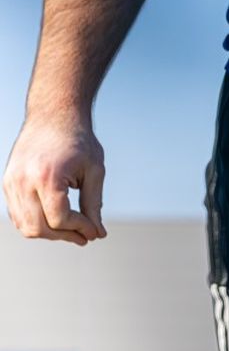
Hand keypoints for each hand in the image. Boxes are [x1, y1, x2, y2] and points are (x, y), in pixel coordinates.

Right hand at [3, 113, 106, 245]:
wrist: (54, 115)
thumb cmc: (78, 140)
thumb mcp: (94, 170)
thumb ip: (94, 203)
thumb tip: (97, 233)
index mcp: (47, 177)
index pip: (60, 219)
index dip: (80, 229)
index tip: (95, 231)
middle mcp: (24, 181)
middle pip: (39, 228)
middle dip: (64, 235)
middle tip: (84, 235)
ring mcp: (12, 182)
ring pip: (25, 226)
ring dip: (49, 233)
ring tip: (71, 228)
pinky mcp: (7, 182)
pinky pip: (17, 214)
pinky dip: (35, 222)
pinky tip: (54, 219)